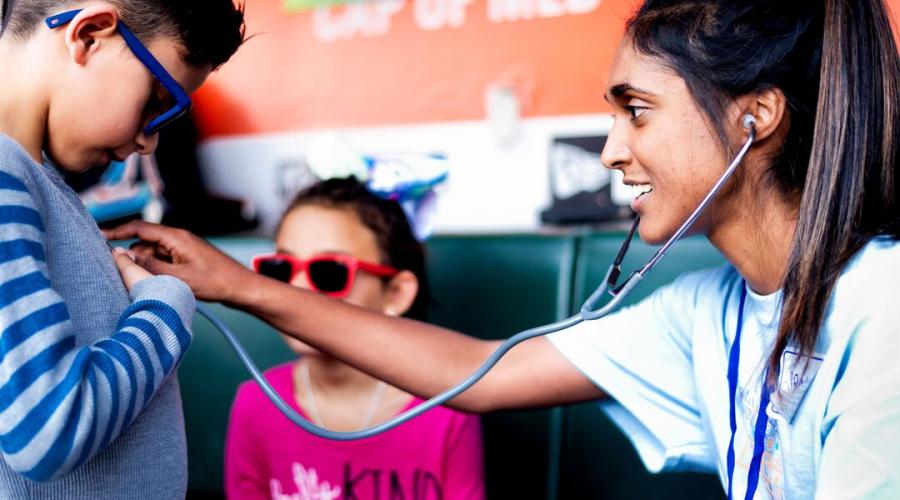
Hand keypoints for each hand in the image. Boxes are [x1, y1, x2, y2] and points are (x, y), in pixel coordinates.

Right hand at [103, 221, 255, 302]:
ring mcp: (182, 249)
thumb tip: (124, 256)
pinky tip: (149, 284)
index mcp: (176, 237)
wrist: (241, 288)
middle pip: (144, 243)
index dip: (117, 231)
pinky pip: (163, 261)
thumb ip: (150, 266)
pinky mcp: (186, 260)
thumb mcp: (178, 277)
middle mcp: (178, 239)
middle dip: (129, 256)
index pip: (139, 228)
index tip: (98, 235)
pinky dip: (153, 270)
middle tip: (111, 270)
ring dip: (142, 266)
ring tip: (132, 282)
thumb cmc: (216, 281)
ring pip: (152, 255)